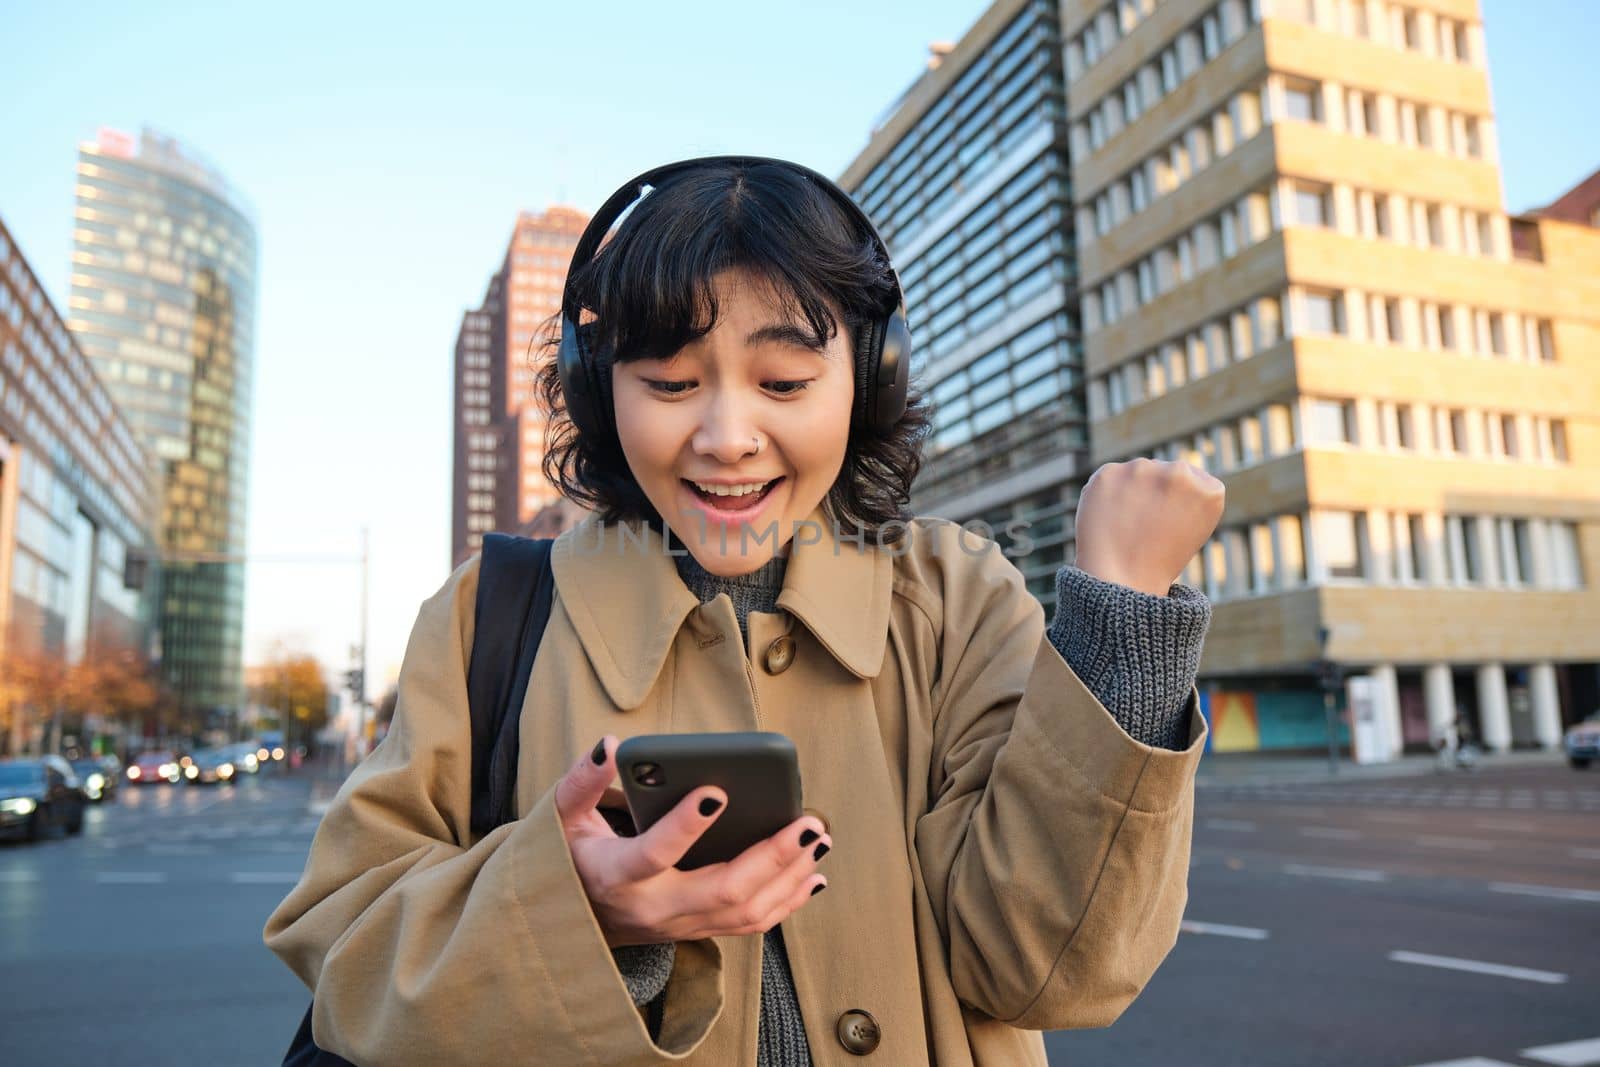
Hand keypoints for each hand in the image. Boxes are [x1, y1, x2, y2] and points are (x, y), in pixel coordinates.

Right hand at [554, 736, 831, 946]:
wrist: (571, 923)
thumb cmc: (569, 861)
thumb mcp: (561, 819)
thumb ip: (581, 782)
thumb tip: (609, 746)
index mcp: (616, 876)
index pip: (654, 854)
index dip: (685, 826)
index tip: (715, 791)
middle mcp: (653, 908)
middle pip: (722, 890)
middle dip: (772, 856)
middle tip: (806, 822)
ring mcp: (680, 926)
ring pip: (745, 912)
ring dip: (789, 877)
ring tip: (816, 839)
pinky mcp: (698, 930)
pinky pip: (750, 924)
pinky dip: (787, 902)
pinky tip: (812, 876)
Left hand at [1073, 459, 1224, 595]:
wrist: (1120, 581)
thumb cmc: (1159, 560)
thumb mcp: (1193, 528)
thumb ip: (1188, 494)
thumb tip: (1169, 469)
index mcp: (1210, 490)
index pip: (1195, 482)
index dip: (1179, 505)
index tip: (1171, 526)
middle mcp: (1179, 473)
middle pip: (1165, 473)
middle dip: (1155, 494)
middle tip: (1146, 528)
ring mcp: (1142, 469)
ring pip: (1138, 473)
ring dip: (1132, 491)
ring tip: (1127, 525)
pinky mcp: (1109, 472)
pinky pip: (1110, 478)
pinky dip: (1107, 495)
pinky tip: (1109, 517)